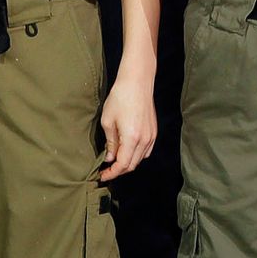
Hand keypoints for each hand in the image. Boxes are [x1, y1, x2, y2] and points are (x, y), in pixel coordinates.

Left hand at [98, 61, 156, 181]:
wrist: (137, 82)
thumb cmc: (120, 98)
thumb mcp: (108, 121)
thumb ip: (110, 143)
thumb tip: (110, 157)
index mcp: (132, 138)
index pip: (122, 165)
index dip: (111, 173)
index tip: (102, 176)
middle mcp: (144, 140)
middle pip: (132, 165)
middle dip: (119, 171)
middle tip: (106, 171)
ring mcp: (151, 136)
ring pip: (140, 159)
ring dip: (128, 163)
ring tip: (115, 161)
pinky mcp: (154, 131)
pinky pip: (146, 151)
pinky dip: (136, 155)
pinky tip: (128, 151)